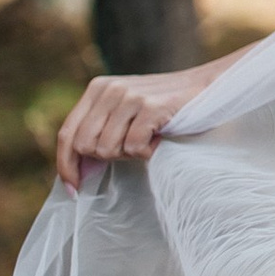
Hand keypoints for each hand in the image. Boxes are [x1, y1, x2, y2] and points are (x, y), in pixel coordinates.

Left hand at [53, 58, 230, 192]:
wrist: (208, 86)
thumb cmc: (164, 108)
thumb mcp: (124, 111)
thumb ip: (99, 130)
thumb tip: (75, 172)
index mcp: (98, 89)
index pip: (67, 134)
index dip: (66, 165)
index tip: (73, 189)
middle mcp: (109, 89)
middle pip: (85, 146)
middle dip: (107, 157)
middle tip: (133, 148)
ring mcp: (129, 96)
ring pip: (107, 149)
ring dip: (129, 153)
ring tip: (148, 140)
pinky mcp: (150, 106)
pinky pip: (134, 147)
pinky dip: (147, 152)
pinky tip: (159, 140)